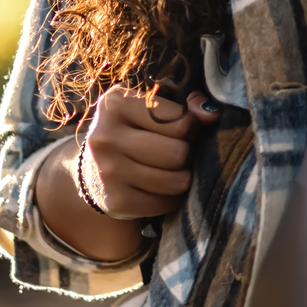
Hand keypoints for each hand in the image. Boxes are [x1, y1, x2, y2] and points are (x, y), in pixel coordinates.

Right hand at [78, 85, 221, 218]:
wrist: (95, 172)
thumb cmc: (134, 133)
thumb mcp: (151, 109)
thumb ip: (185, 105)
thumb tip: (211, 114)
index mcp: (116, 104)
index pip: (181, 120)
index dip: (189, 127)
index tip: (178, 131)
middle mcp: (105, 136)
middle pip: (179, 152)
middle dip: (186, 155)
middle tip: (177, 154)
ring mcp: (108, 171)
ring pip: (177, 180)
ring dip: (182, 178)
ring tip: (171, 171)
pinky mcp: (116, 201)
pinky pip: (166, 203)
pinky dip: (172, 199)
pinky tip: (161, 190)